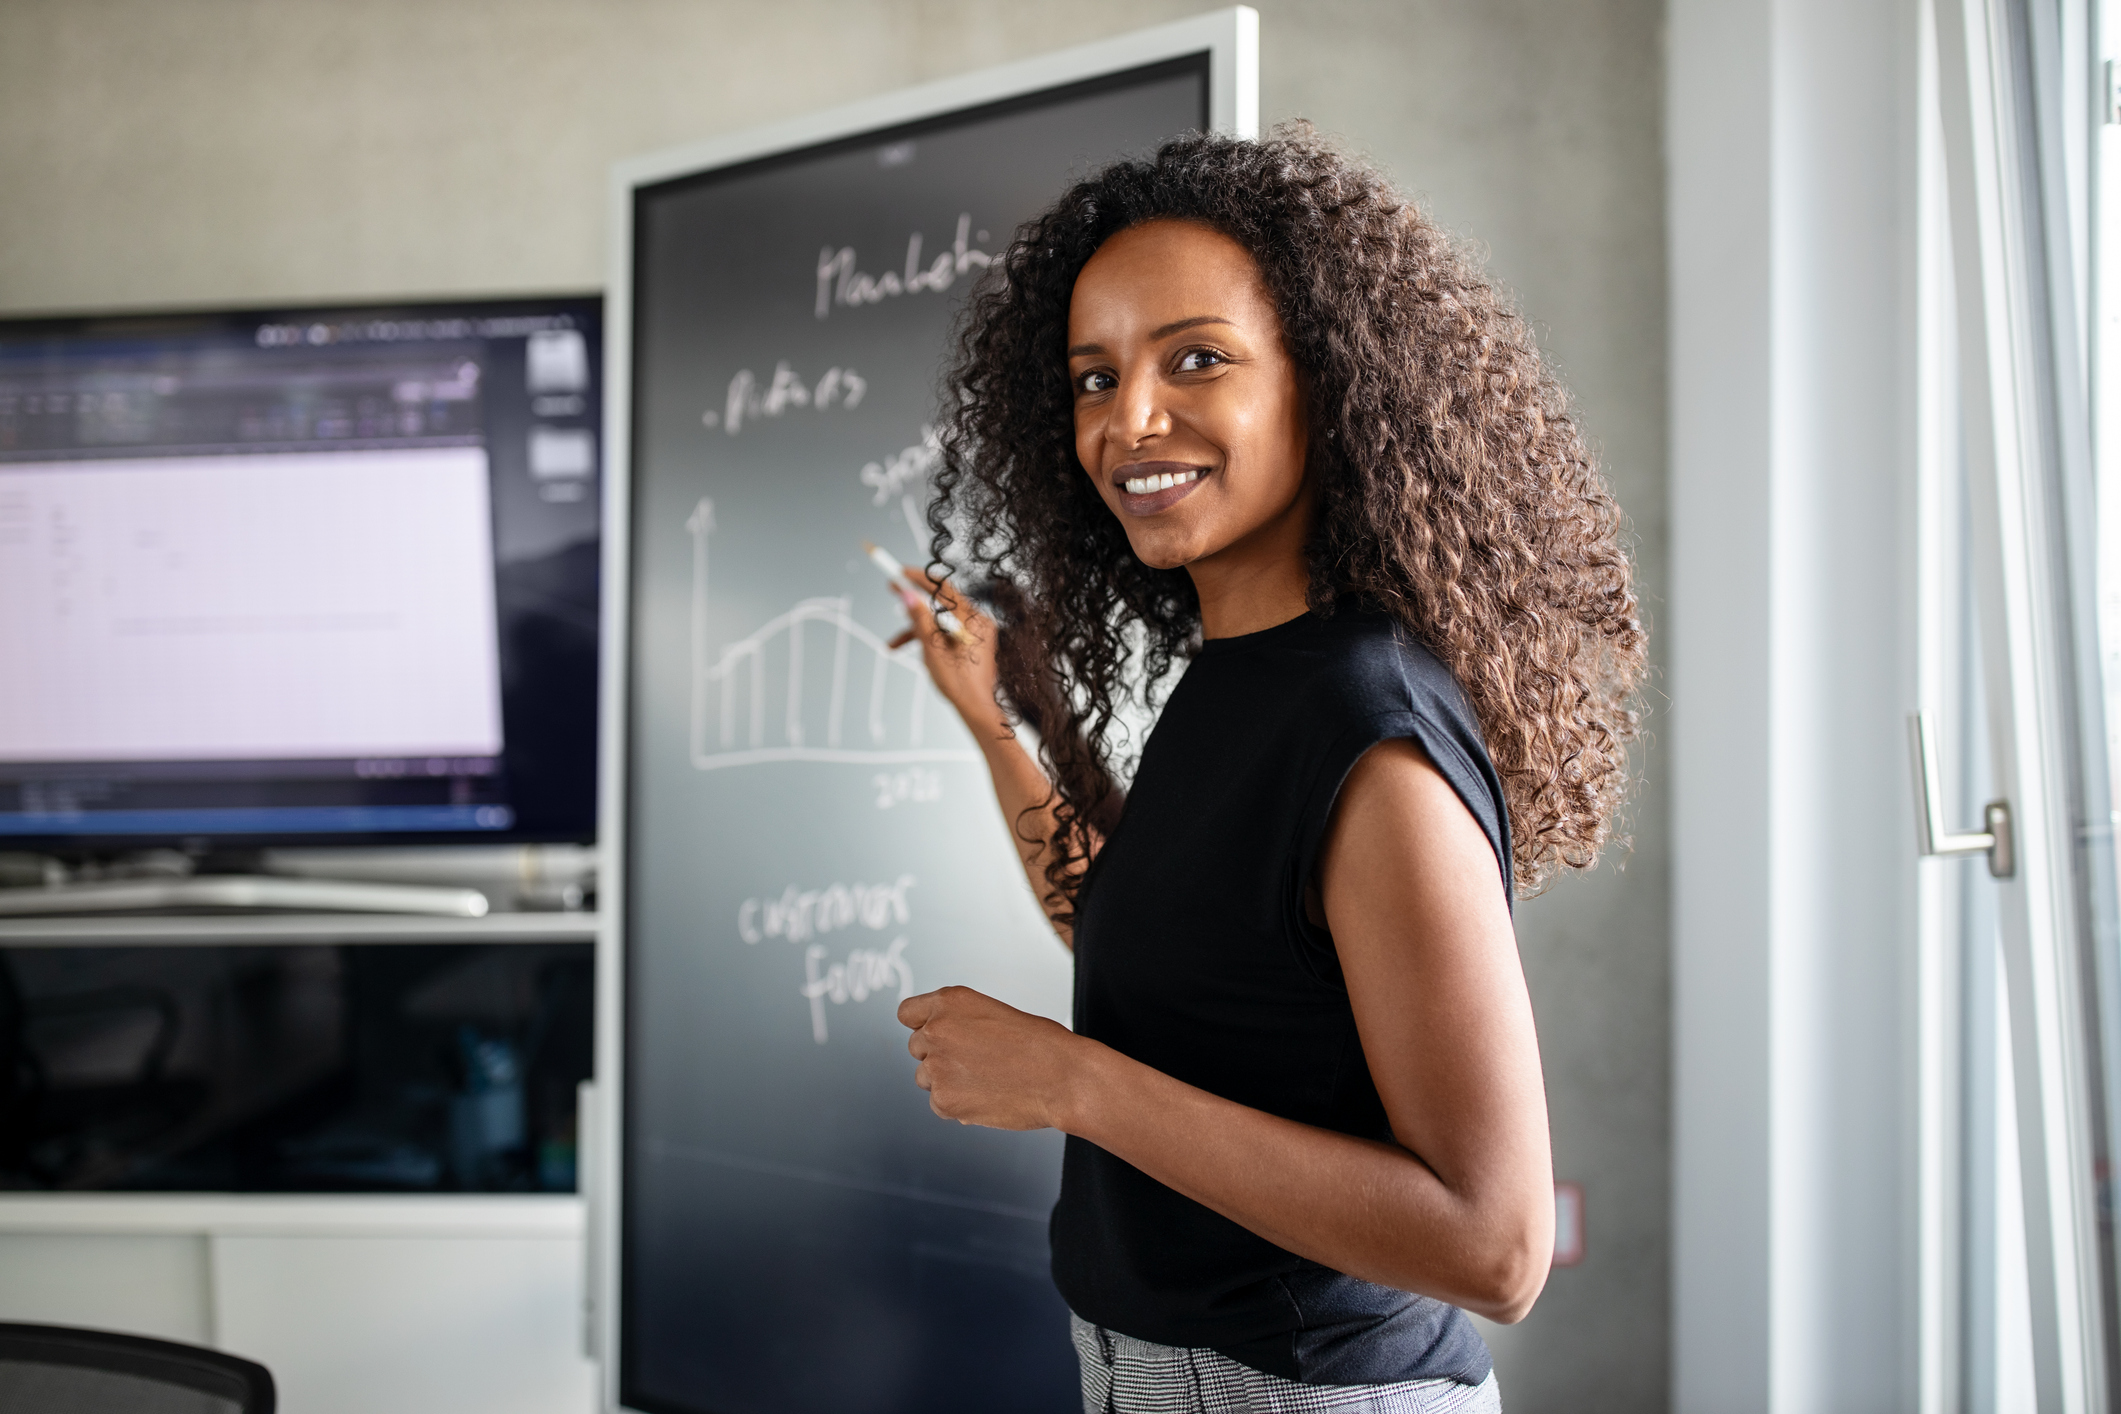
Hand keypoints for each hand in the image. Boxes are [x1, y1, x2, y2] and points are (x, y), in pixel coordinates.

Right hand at [886, 569, 1004, 734]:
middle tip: (891, 589)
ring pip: (939, 621)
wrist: (976, 710)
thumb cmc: (958, 683)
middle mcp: (977, 621)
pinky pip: (946, 633)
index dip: (919, 578)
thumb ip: (919, 620)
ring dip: (916, 630)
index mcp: (973, 620)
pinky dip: (929, 639)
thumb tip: (906, 594)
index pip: (943, 588)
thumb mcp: (932, 649)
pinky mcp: (970, 643)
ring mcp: (975, 632)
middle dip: (913, 604)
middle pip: (940, 603)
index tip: (898, 572)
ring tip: (891, 646)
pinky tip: (917, 654)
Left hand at [898, 985, 1088, 1130]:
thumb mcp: (994, 1013)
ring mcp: (936, 1067)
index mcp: (950, 1001)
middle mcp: (936, 1030)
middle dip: (939, 1055)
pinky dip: (958, 1104)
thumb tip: (937, 1044)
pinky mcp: (943, 1101)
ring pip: (925, 1078)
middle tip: (975, 1062)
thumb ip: (959, 1023)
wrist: (1063, 1078)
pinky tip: (988, 1096)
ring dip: (947, 1081)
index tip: (935, 1034)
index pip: (907, 1013)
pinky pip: (938, 1104)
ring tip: (986, 1079)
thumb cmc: (1041, 1044)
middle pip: (916, 1047)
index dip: (922, 1025)